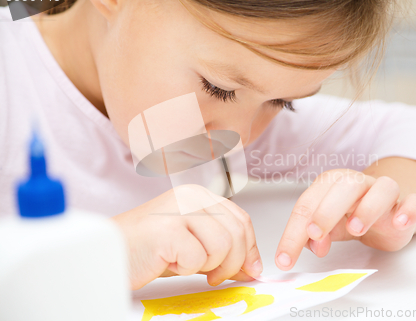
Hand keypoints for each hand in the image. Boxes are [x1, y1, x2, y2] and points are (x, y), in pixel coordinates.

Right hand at [113, 185, 262, 289]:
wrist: (107, 254)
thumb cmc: (145, 249)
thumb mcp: (193, 245)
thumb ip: (222, 250)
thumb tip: (251, 266)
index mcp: (198, 195)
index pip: (241, 219)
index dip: (250, 248)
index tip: (249, 269)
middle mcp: (190, 196)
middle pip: (237, 233)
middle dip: (232, 263)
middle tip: (214, 276)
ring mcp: (178, 209)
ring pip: (222, 246)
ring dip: (206, 266)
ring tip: (182, 263)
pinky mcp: (167, 229)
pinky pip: (197, 259)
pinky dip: (185, 270)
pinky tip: (168, 262)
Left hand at [275, 169, 415, 269]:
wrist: (387, 210)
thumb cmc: (352, 215)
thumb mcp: (329, 227)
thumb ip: (317, 235)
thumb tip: (312, 246)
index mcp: (330, 185)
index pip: (308, 204)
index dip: (294, 231)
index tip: (285, 258)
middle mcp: (358, 183)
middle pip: (343, 187)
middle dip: (326, 210)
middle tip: (315, 234)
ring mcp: (384, 191)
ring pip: (381, 188)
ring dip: (367, 208)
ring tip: (355, 229)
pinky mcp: (408, 204)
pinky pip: (414, 202)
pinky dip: (408, 210)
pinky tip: (399, 222)